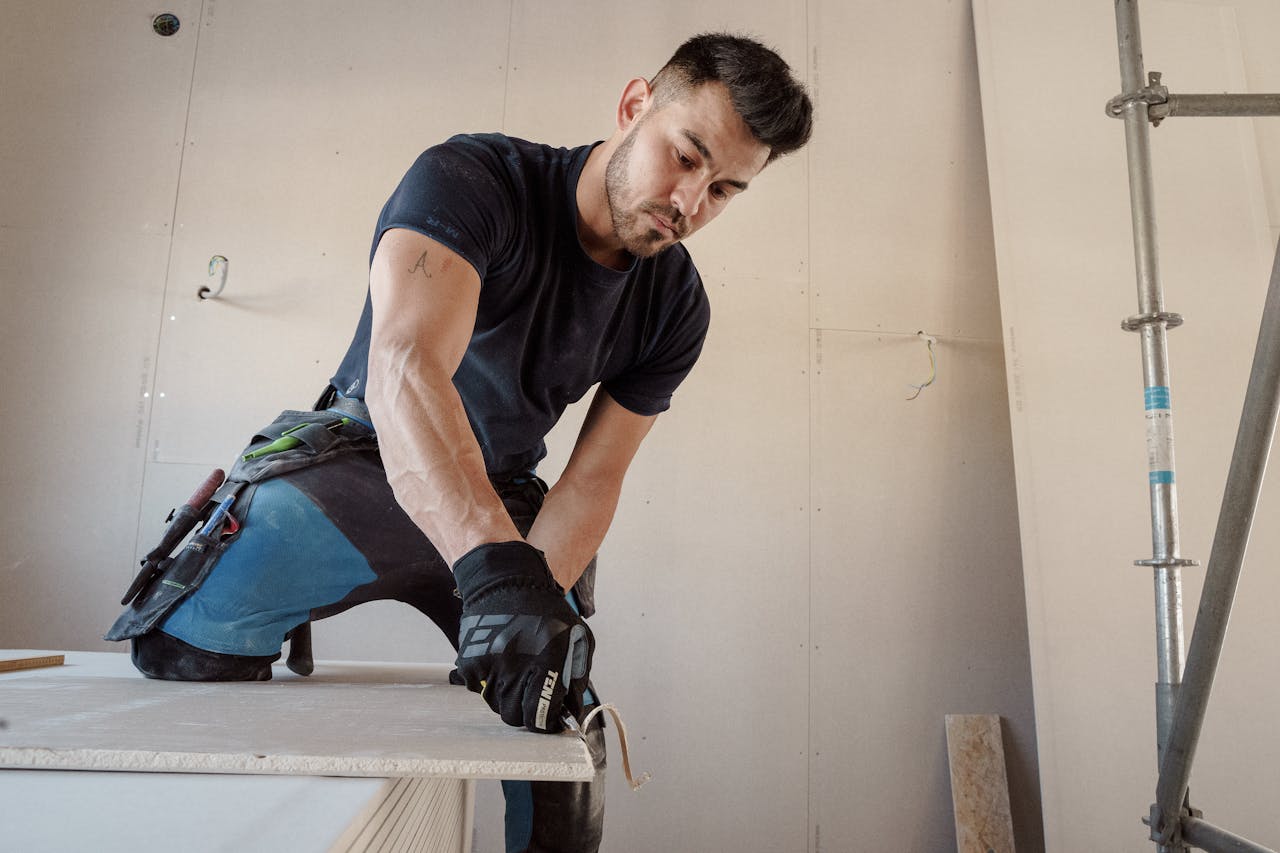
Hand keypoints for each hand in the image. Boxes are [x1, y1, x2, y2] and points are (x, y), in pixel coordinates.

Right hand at [453, 541, 593, 731]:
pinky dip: (490, 683)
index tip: (548, 721)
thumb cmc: (547, 612)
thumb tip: (573, 712)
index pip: (539, 713)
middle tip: (532, 695)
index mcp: (545, 660)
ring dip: (508, 697)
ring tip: (517, 671)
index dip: (545, 723)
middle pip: (515, 716)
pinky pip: (479, 690)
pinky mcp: (470, 662)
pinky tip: (500, 661)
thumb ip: (577, 678)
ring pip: (496, 705)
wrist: (507, 582)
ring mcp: (489, 664)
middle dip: (526, 711)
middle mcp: (515, 665)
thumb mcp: (576, 639)